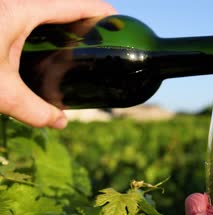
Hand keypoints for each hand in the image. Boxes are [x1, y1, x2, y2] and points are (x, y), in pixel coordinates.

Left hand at [0, 0, 115, 128]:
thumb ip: (33, 109)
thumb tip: (60, 123)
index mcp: (21, 11)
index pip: (74, 3)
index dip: (100, 11)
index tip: (119, 21)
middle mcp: (15, 3)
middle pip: (62, 4)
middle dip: (85, 18)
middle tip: (101, 39)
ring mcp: (6, 8)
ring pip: (45, 9)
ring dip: (65, 21)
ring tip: (80, 42)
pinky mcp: (0, 18)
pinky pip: (30, 15)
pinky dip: (45, 26)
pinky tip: (47, 46)